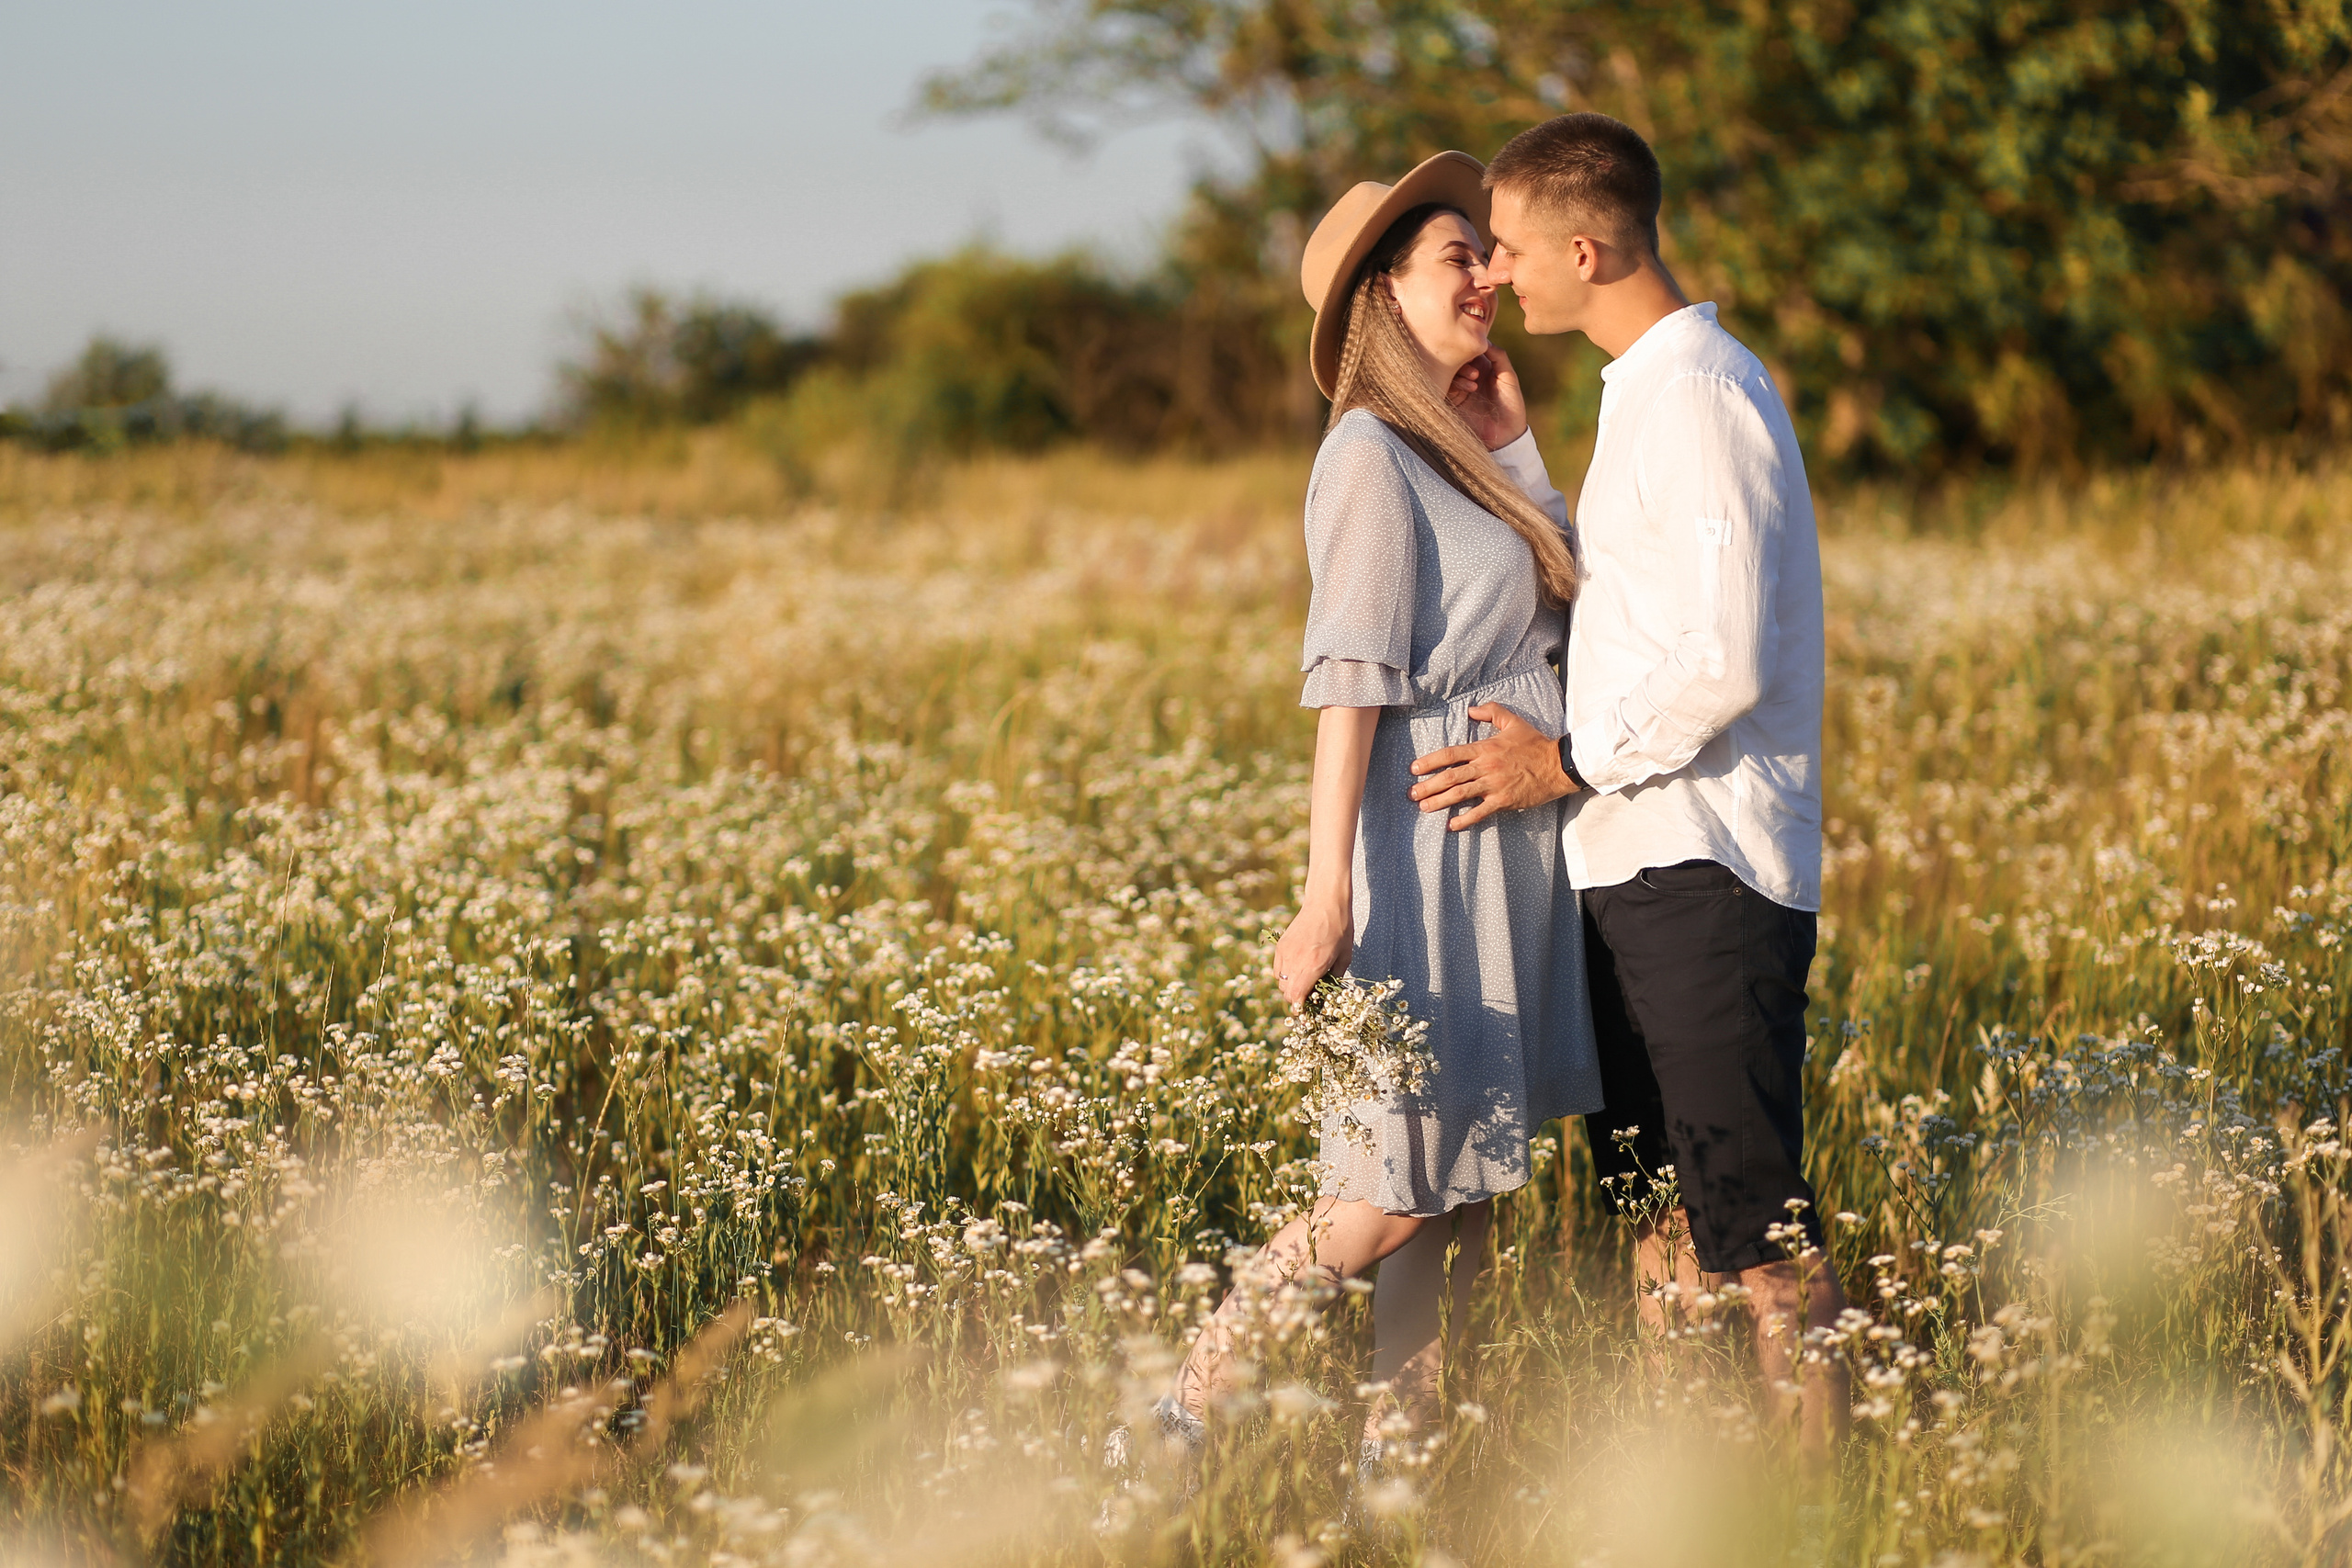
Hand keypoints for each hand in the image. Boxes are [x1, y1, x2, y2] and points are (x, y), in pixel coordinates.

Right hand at [1272, 891, 1353, 1006]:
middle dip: (1297, 998)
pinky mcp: (1281, 946)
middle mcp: (1295, 961)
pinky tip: (1297, 968)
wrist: (1326, 903)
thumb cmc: (1340, 930)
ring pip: (1280, 982)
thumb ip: (1334, 979)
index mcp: (1312, 966)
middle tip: (1309, 995)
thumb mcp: (1344, 957)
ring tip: (1304, 980)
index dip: (1299, 1008)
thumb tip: (1326, 994)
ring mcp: (1285, 953)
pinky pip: (1277, 969)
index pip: (1296, 997)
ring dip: (1290, 986)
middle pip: (1287, 992)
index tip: (1306, 1011)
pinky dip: (1284, 974)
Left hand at [1408, 702, 1576, 829]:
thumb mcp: (1514, 722)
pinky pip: (1480, 812)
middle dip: (1428, 785)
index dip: (1430, 761)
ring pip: (1460, 794)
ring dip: (1439, 801)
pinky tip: (1451, 826)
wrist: (1558, 765)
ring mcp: (1494, 785)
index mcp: (1485, 748)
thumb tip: (1472, 710)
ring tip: (1423, 808)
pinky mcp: (1504, 801)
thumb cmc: (1535, 744)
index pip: (1451, 754)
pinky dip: (1465, 820)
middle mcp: (1486, 767)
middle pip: (1450, 776)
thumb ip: (1492, 712)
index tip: (1414, 768)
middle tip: (1412, 793)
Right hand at [1445, 346, 1529, 449]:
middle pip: (1456, 358)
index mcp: (1483, 366)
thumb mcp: (1509, 377)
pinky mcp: (1452, 401)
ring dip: (1460, 374)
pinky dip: (1454, 385)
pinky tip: (1468, 390)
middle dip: (1463, 362)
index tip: (1477, 354)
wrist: (1505, 435)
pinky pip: (1445, 387)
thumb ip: (1499, 356)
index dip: (1471, 348)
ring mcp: (1459, 387)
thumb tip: (1484, 340)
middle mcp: (1469, 374)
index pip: (1470, 349)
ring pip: (1449, 371)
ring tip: (1473, 385)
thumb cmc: (1511, 405)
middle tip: (1474, 373)